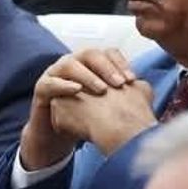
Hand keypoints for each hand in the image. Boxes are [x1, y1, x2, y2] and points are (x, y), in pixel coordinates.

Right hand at [19, 48, 137, 169]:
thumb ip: (123, 94)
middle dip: (106, 67)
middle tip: (119, 83)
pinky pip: (51, 81)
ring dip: (87, 75)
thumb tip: (145, 88)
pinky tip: (77, 90)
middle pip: (90, 54)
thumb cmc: (86, 117)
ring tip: (101, 89)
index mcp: (92, 64)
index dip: (121, 63)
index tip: (133, 80)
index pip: (108, 53)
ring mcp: (56, 72)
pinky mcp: (42, 87)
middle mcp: (74, 63)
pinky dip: (64, 84)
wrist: (58, 135)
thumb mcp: (107, 104)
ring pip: (70, 64)